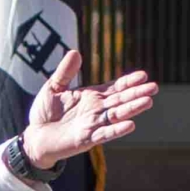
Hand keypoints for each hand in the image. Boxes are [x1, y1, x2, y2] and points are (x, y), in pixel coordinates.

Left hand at [20, 50, 155, 167]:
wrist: (35, 135)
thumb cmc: (44, 112)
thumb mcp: (54, 87)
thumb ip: (65, 72)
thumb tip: (75, 52)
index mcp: (91, 97)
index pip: (114, 88)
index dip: (128, 82)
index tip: (143, 75)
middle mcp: (96, 110)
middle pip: (120, 100)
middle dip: (136, 94)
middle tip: (154, 87)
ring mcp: (93, 125)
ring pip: (116, 115)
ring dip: (132, 109)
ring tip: (148, 101)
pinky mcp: (86, 139)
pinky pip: (104, 134)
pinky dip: (117, 130)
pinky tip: (131, 125)